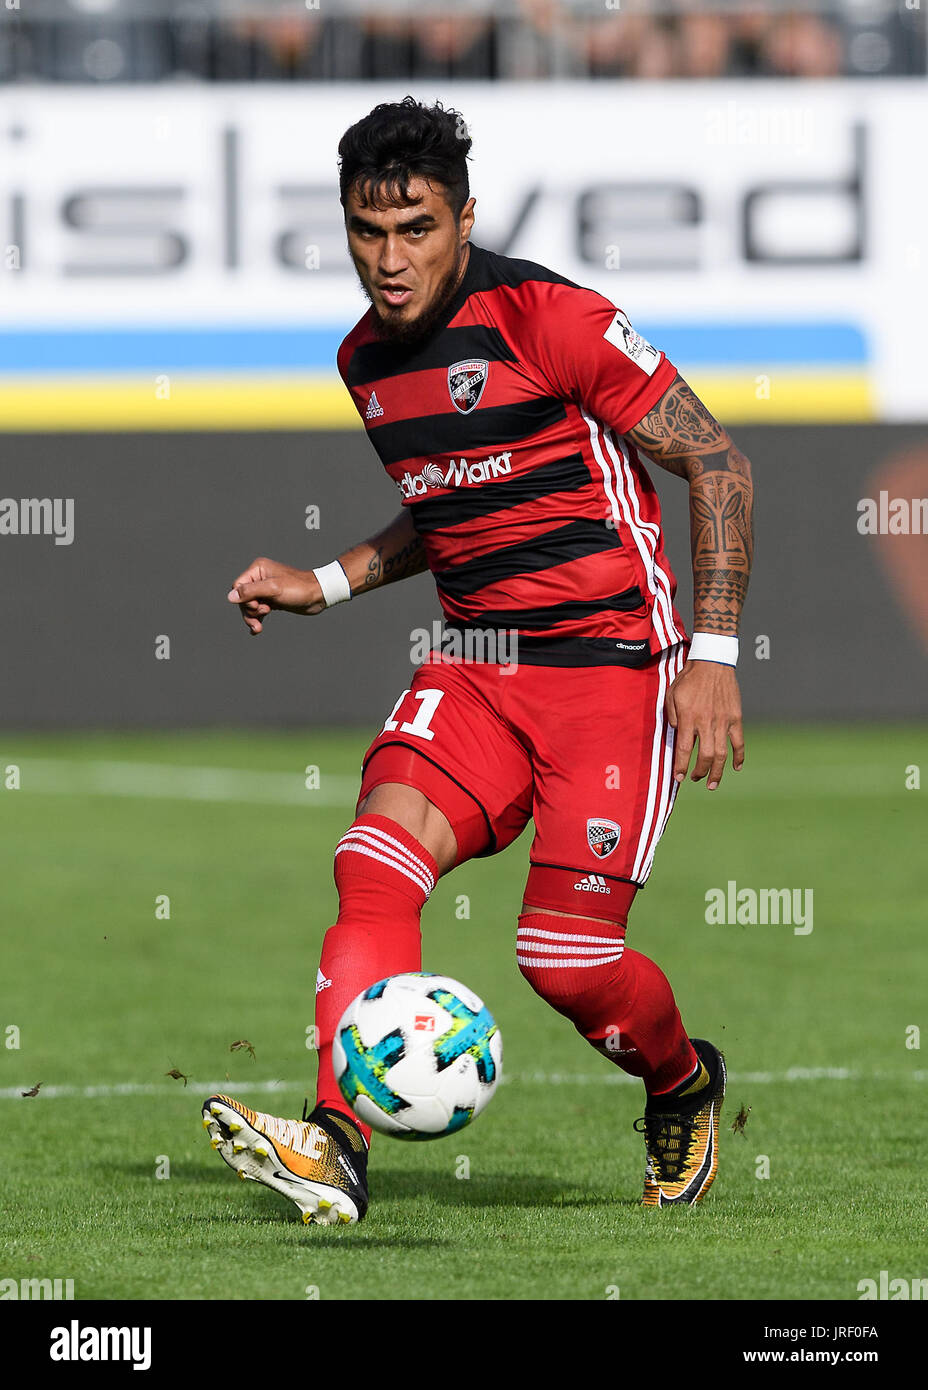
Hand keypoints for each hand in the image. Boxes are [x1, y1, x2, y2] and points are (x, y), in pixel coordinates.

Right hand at [227, 556, 325, 634]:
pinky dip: (257, 619)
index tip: (259, 605)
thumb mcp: (273, 589)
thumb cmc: (298, 588)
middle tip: (264, 613)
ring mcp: (266, 589)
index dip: (244, 600)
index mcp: (258, 569)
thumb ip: (251, 592)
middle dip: (250, 610)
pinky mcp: (272, 600)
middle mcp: (260, 577)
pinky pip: (258, 610)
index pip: (238, 586)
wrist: (318, 595)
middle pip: (242, 598)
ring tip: (258, 627)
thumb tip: (230, 596)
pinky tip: (256, 630)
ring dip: (253, 617)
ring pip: (250, 606)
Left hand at [665, 659, 744, 789]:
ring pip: (722, 754)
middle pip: (704, 756)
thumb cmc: (689, 678)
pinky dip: (739, 757)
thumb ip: (672, 716)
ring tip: (712, 784)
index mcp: (688, 717)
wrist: (712, 662)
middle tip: (695, 778)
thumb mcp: (671, 694)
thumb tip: (677, 735)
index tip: (679, 778)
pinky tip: (736, 768)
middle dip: (699, 772)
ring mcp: (723, 721)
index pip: (684, 750)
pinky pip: (739, 742)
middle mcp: (706, 722)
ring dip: (717, 772)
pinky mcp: (735, 718)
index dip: (681, 766)